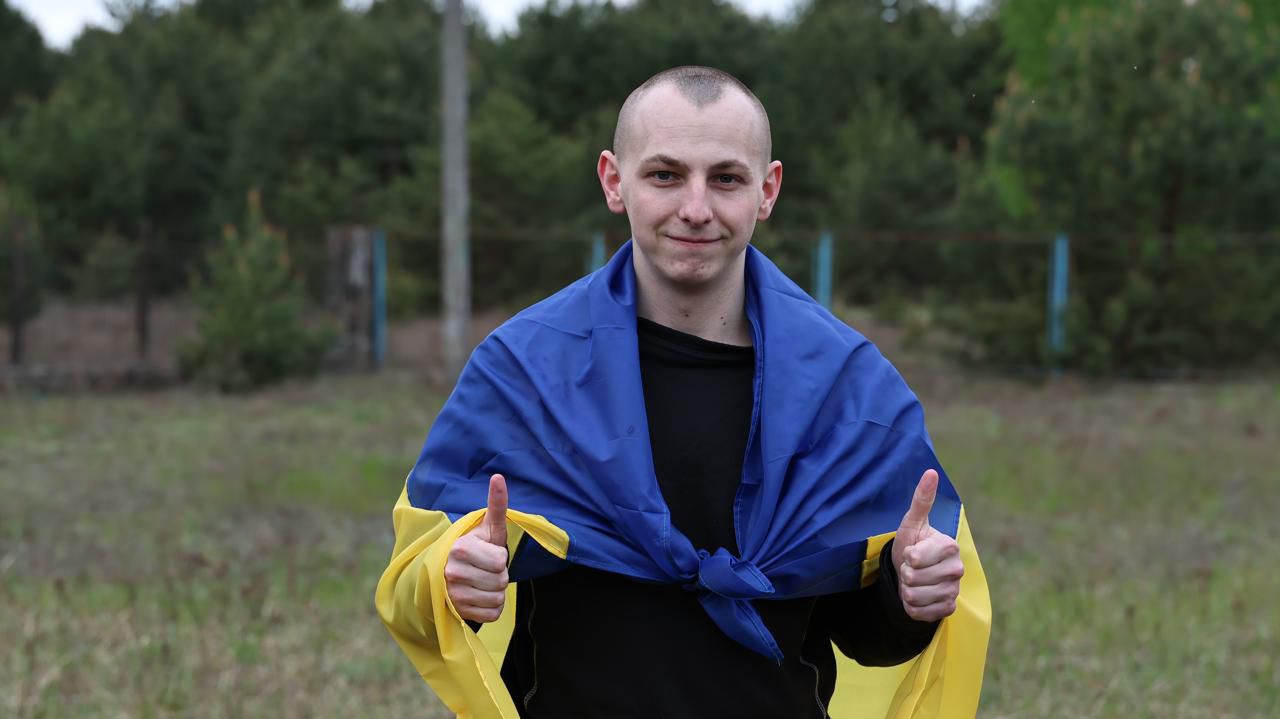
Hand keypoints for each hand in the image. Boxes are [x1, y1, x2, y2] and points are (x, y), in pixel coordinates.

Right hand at [444, 473, 509, 622]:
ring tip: (483, 582)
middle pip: (500, 581)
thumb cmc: (475, 547)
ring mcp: (453, 595)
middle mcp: (452, 573)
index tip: (488, 554)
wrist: (449, 573)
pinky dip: (492, 607)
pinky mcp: (458, 613)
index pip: (499, 561)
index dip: (500, 558)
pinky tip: (481, 596)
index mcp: (460, 548)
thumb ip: (496, 505)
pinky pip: (492, 614)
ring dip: (496, 591)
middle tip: (486, 570)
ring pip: (497, 599)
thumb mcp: (487, 528)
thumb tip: (498, 477)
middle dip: (499, 575)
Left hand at [890, 469, 963, 622]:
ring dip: (907, 590)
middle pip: (914, 578)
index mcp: (950, 546)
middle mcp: (958, 569)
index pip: (916, 558)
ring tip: (914, 581)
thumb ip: (921, 499)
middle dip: (905, 574)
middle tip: (912, 568)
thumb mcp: (912, 523)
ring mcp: (955, 590)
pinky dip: (912, 607)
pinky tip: (918, 597)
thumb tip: (931, 471)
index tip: (912, 552)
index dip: (907, 556)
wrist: (913, 573)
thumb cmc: (912, 544)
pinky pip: (920, 612)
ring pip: (915, 596)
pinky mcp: (949, 609)